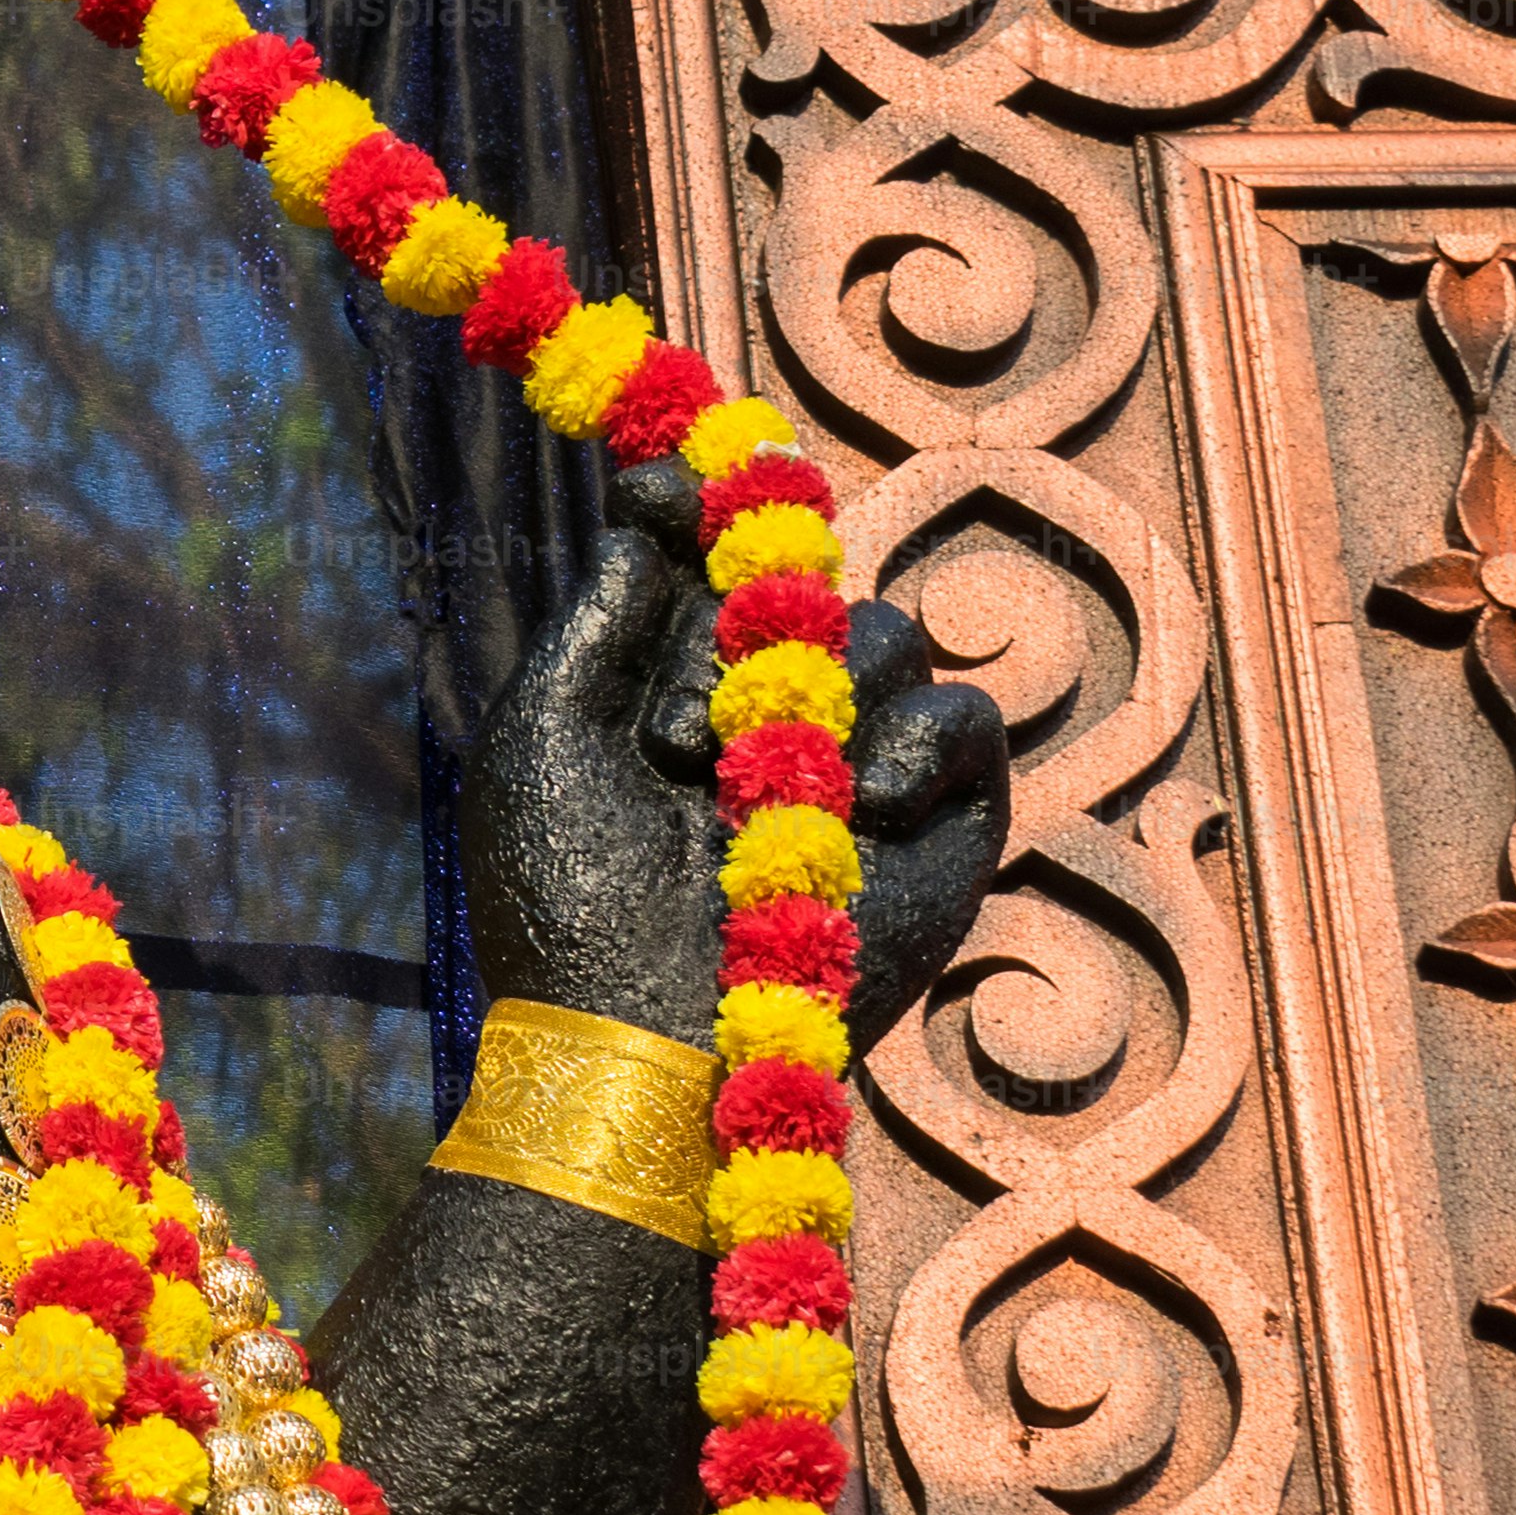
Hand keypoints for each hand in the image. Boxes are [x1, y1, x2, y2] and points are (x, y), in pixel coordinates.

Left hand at [462, 468, 1010, 1054]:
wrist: (637, 1025)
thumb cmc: (567, 893)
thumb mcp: (547, 735)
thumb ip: (601, 616)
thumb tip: (649, 506)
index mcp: (677, 688)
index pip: (714, 559)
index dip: (698, 509)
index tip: (659, 489)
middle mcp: (773, 715)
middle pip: (805, 584)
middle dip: (741, 632)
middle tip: (675, 735)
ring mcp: (858, 763)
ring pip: (889, 635)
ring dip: (813, 692)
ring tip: (737, 789)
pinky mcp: (940, 821)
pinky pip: (968, 717)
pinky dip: (920, 736)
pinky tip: (857, 798)